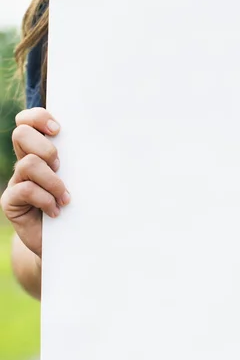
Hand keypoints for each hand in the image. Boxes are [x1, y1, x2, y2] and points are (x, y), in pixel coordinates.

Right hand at [0, 108, 69, 257]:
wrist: (64, 242)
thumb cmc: (77, 208)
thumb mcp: (81, 182)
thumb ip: (84, 162)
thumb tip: (109, 144)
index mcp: (40, 151)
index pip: (28, 121)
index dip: (38, 117)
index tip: (59, 130)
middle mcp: (25, 162)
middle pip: (21, 134)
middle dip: (46, 147)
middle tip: (61, 166)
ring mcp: (16, 181)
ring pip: (29, 163)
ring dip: (53, 181)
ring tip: (65, 197)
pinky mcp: (11, 201)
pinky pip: (26, 189)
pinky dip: (46, 200)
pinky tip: (55, 211)